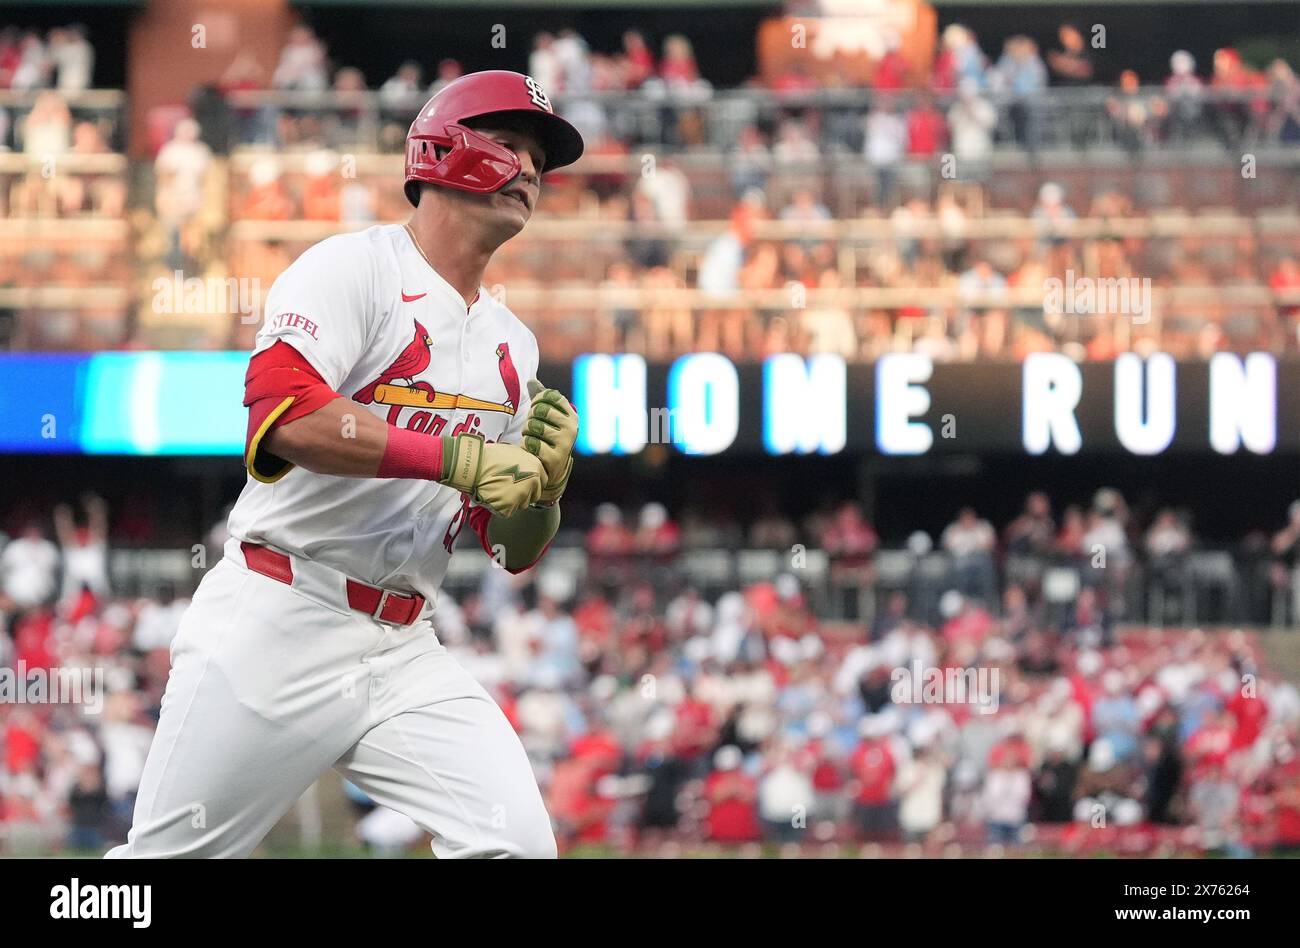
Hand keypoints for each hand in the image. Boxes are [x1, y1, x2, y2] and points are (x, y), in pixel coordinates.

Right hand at [439, 434, 543, 517]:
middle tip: (508, 489)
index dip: (531, 484)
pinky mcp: (510, 506)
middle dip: (523, 495)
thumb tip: (526, 469)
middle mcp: (533, 482)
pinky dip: (499, 507)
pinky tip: (491, 496)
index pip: (541, 482)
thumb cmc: (489, 456)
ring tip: (497, 490)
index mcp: (536, 468)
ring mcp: (522, 495)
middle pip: (534, 495)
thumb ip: (525, 464)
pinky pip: (507, 512)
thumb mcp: (514, 453)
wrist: (472, 463)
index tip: (522, 484)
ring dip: (512, 501)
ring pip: (521, 505)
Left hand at [521, 379, 576, 505]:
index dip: (537, 400)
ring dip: (528, 433)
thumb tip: (531, 380)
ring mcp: (565, 443)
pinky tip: (534, 451)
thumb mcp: (547, 418)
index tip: (538, 410)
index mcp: (570, 414)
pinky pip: (530, 443)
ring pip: (533, 426)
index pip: (549, 395)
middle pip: (539, 410)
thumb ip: (540, 399)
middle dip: (531, 418)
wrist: (552, 467)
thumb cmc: (547, 437)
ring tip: (534, 440)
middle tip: (534, 428)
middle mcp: (571, 427)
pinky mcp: (555, 458)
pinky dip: (527, 446)